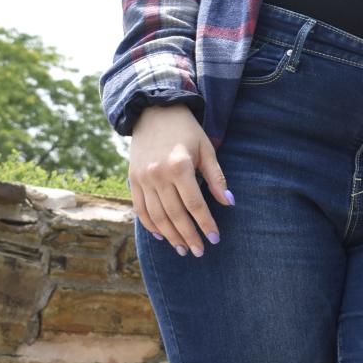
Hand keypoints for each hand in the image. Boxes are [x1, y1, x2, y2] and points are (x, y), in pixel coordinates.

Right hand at [128, 104, 232, 256]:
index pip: (195, 204)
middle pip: (175, 215)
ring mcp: (143, 179)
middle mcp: (158, 175)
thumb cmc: (186, 130)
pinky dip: (150, 225)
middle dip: (189, 236)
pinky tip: (162, 236)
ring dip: (171, 236)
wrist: (154, 111)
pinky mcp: (132, 180)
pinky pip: (140, 209)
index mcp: (179, 166)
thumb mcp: (206, 148)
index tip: (215, 238)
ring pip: (157, 216)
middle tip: (200, 251)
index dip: (205, 224)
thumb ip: (216, 177)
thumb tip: (229, 202)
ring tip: (183, 249)